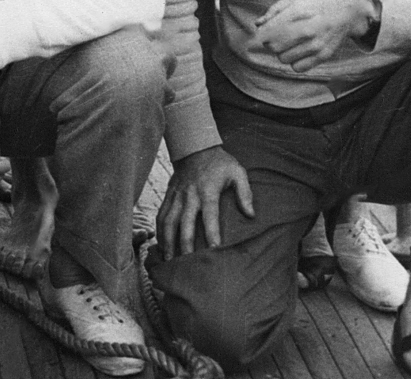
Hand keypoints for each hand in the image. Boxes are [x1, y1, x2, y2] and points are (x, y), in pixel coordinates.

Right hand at [157, 145, 253, 259]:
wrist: (195, 146)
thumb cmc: (219, 162)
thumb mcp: (237, 172)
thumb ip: (245, 192)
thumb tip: (251, 215)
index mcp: (207, 190)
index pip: (210, 215)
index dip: (212, 233)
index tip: (213, 251)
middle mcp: (190, 195)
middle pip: (185, 222)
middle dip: (185, 244)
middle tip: (187, 264)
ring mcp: (177, 195)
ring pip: (168, 221)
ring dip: (167, 241)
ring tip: (169, 260)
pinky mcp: (169, 195)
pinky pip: (161, 214)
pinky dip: (159, 231)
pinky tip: (160, 245)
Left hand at [255, 0, 370, 72]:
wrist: (349, 10)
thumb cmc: (320, 0)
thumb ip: (275, 10)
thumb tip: (258, 24)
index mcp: (298, 12)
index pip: (268, 32)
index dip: (262, 34)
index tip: (264, 31)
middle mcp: (307, 30)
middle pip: (274, 47)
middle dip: (271, 42)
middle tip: (278, 35)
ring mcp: (316, 45)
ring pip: (284, 58)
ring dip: (282, 52)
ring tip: (291, 41)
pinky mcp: (323, 56)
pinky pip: (298, 67)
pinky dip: (294, 61)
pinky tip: (299, 50)